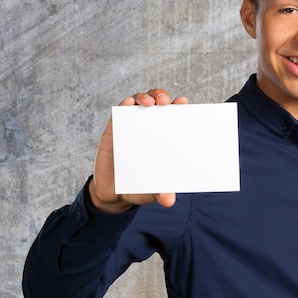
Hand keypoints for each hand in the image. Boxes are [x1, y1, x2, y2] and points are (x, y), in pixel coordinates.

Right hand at [89, 89, 188, 213]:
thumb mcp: (152, 191)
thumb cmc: (139, 187)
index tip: (184, 102)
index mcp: (164, 137)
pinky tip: (128, 104)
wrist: (113, 195)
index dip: (179, 106)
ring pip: (138, 102)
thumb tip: (169, 201)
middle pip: (157, 102)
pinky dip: (124, 105)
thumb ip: (161, 192)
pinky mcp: (113, 130)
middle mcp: (149, 127)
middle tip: (164, 102)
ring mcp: (130, 126)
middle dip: (161, 96)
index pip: (174, 116)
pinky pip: (118, 112)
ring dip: (144, 97)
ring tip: (149, 103)